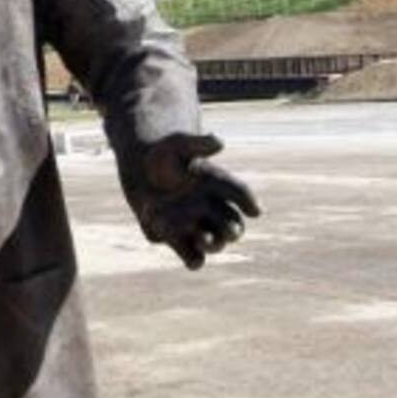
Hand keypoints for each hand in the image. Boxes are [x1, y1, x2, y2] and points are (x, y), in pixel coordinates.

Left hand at [133, 133, 260, 269]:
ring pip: (214, 244)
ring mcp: (198, 227)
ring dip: (211, 244)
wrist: (141, 172)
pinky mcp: (179, 241)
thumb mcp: (178, 144)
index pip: (239, 193)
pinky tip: (173, 238)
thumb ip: (198, 144)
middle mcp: (214, 210)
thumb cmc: (165, 155)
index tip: (255, 210)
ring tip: (203, 239)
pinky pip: (190, 255)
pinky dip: (185, 251)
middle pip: (232, 226)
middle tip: (230, 231)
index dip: (248, 202)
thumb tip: (219, 142)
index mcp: (219, 186)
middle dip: (231, 230)